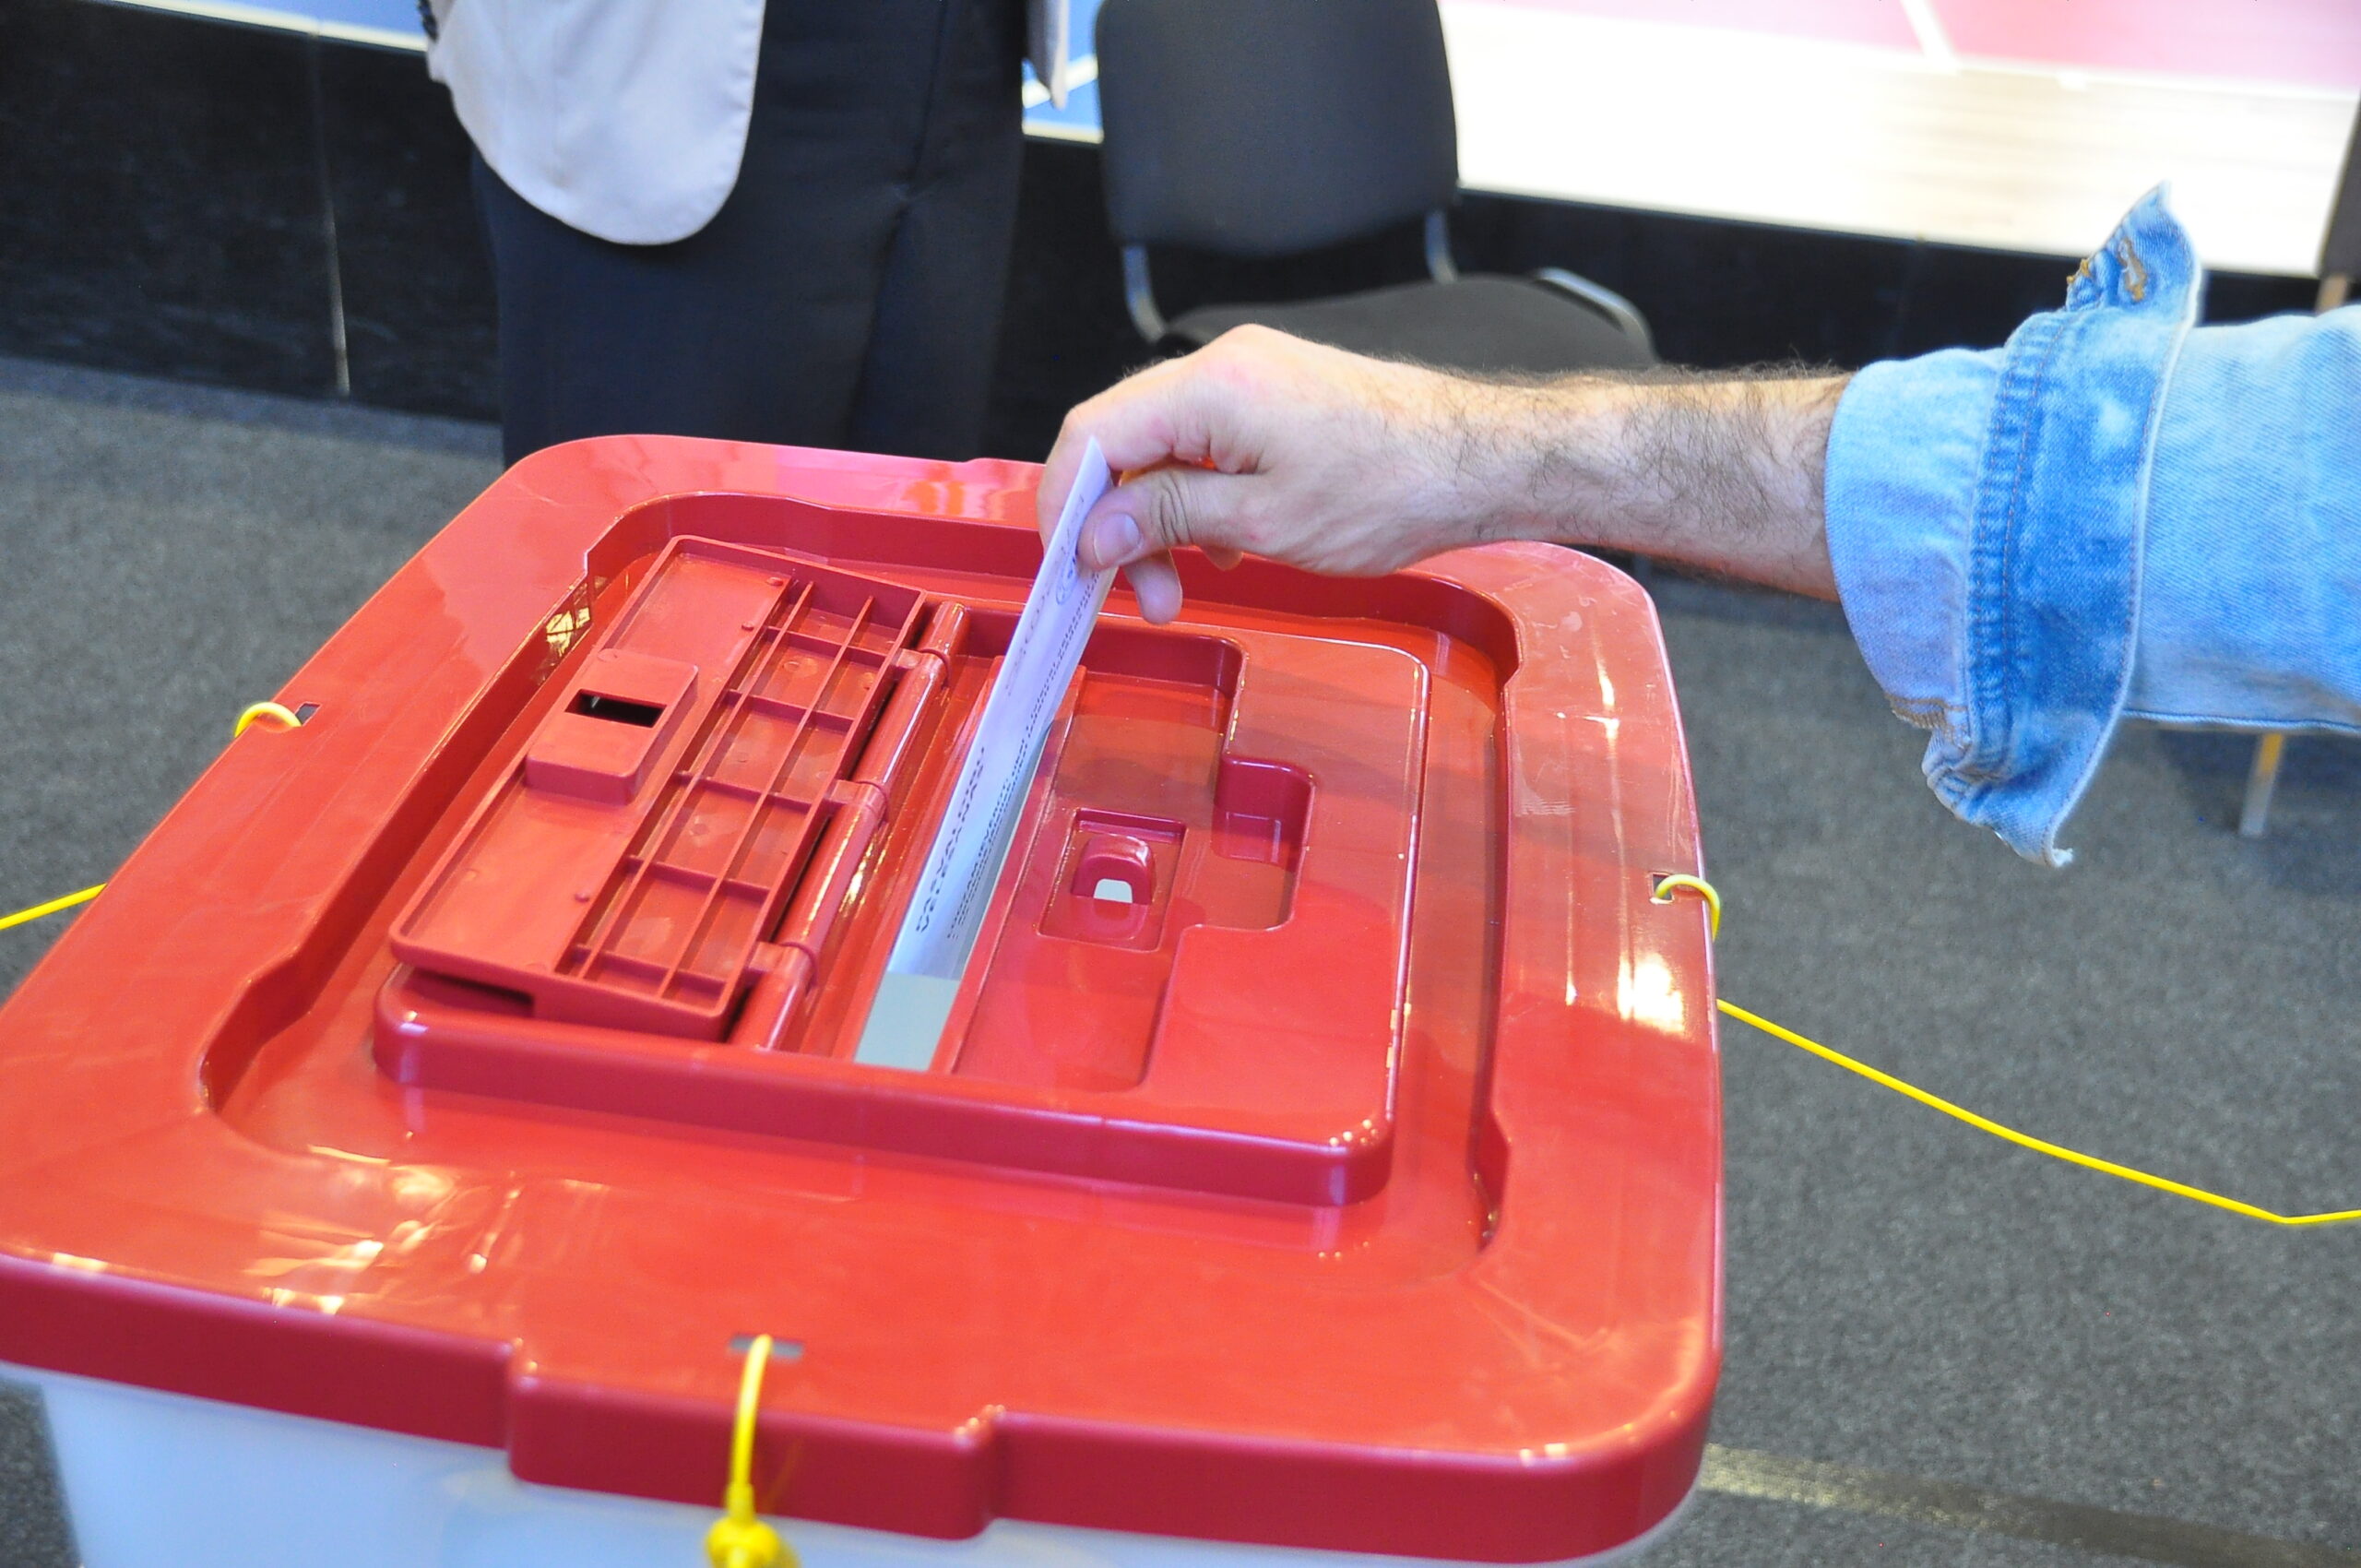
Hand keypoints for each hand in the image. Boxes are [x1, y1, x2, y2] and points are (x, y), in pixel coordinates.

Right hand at [1038, 327, 1502, 622]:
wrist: (1480, 462)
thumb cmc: (1394, 486)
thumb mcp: (1263, 523)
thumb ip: (1169, 519)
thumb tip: (1095, 532)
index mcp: (1211, 389)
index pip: (1093, 434)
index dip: (1066, 503)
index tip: (1070, 565)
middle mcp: (1223, 368)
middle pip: (1124, 442)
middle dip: (1118, 524)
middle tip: (1144, 597)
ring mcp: (1252, 379)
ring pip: (1164, 450)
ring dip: (1159, 521)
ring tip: (1184, 587)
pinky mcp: (1276, 399)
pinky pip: (1206, 448)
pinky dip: (1198, 502)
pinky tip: (1221, 552)